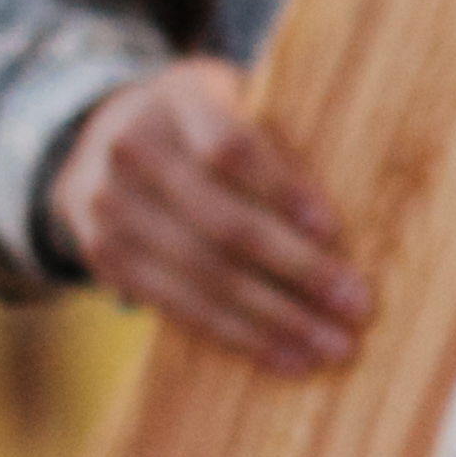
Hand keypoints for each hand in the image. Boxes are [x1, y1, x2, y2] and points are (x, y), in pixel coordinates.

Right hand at [48, 58, 365, 372]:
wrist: (101, 135)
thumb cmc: (203, 123)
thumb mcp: (233, 102)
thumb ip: (276, 139)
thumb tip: (352, 218)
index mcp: (175, 100)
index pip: (229, 147)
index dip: (282, 190)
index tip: (332, 231)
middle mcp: (130, 150)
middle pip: (220, 221)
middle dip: (296, 270)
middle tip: (355, 305)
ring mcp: (105, 206)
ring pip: (199, 274)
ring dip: (272, 318)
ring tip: (328, 345)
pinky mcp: (102, 255)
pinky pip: (173, 305)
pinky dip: (232, 335)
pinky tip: (281, 355)